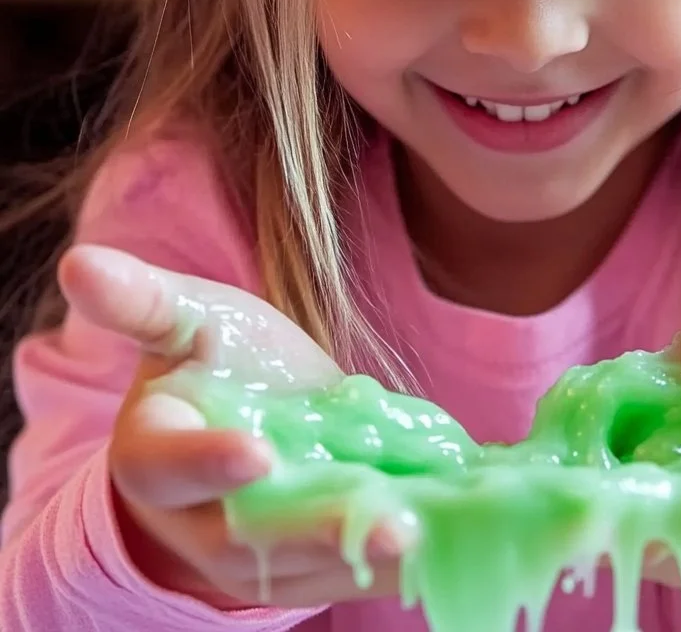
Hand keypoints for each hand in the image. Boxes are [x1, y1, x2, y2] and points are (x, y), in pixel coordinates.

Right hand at [58, 245, 414, 608]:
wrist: (245, 422)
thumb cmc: (211, 364)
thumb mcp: (185, 322)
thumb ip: (144, 302)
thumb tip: (80, 260)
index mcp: (155, 456)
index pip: (171, 465)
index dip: (208, 461)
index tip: (257, 451)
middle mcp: (200, 522)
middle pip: (253, 538)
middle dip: (317, 532)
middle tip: (389, 522)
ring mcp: (258, 556)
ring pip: (309, 568)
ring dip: (368, 557)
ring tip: (424, 534)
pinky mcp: (310, 568)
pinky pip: (352, 575)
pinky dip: (398, 565)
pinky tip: (445, 537)